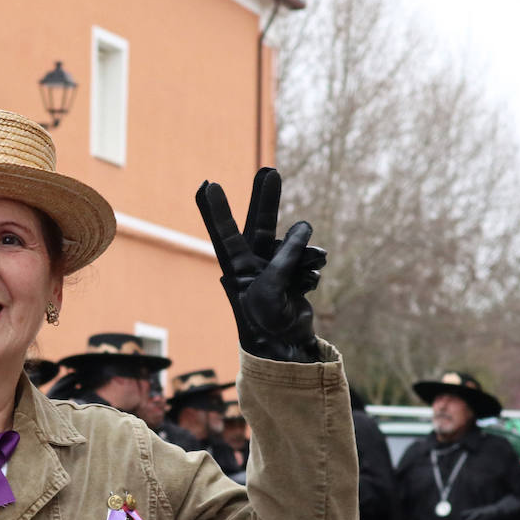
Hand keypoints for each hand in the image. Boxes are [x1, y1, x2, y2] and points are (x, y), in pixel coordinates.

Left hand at [195, 168, 326, 362]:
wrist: (285, 348)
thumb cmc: (265, 321)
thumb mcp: (271, 288)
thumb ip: (285, 256)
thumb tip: (305, 227)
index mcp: (236, 268)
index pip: (225, 233)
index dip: (217, 211)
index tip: (206, 185)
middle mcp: (254, 264)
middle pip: (261, 225)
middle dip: (265, 200)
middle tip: (269, 171)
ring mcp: (275, 269)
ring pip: (295, 246)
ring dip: (306, 255)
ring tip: (308, 270)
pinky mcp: (294, 276)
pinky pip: (309, 263)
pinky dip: (312, 272)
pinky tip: (306, 288)